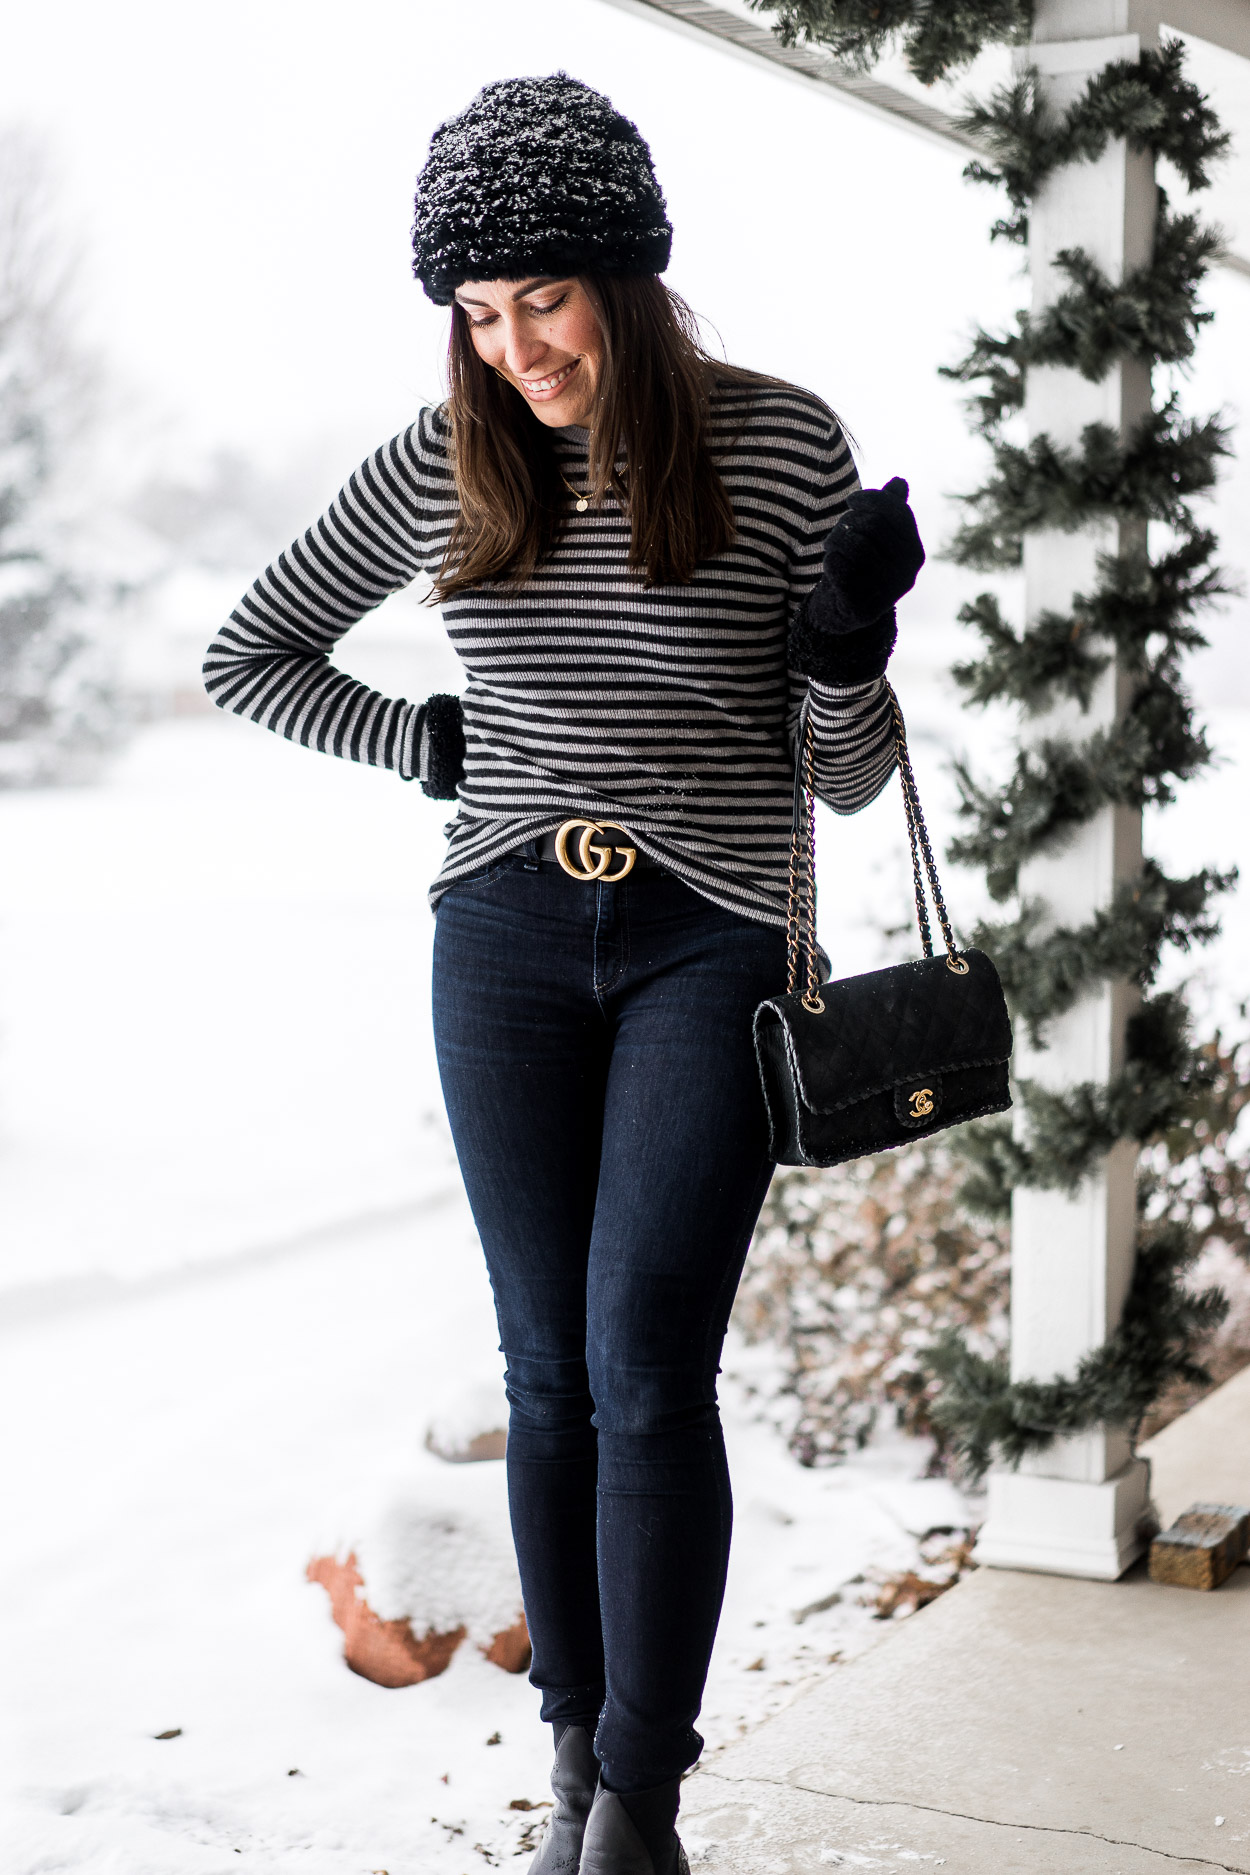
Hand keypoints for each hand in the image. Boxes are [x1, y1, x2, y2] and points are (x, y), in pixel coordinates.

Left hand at [813, 476, 924, 634]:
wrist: (842, 611)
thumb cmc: (860, 566)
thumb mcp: (877, 538)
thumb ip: (889, 511)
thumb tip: (900, 482)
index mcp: (914, 553)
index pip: (897, 512)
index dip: (870, 499)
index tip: (851, 501)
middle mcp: (906, 573)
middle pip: (874, 525)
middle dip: (849, 521)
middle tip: (838, 530)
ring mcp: (886, 592)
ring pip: (856, 544)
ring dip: (836, 540)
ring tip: (831, 546)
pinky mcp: (861, 606)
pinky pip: (839, 567)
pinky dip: (830, 561)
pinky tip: (831, 566)